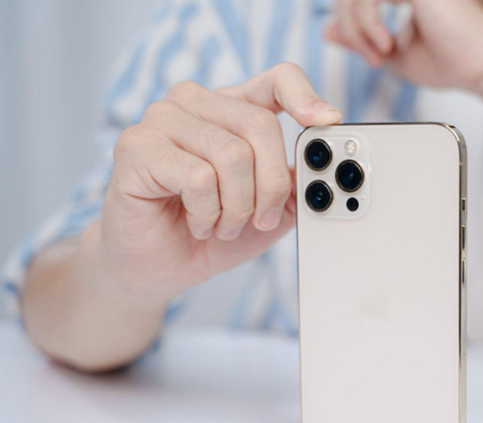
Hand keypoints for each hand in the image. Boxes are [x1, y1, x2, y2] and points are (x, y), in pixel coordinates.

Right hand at [95, 63, 341, 302]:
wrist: (161, 266)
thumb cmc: (212, 229)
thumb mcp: (272, 211)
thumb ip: (296, 184)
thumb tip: (318, 167)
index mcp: (231, 107)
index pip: (277, 79)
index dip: (305, 97)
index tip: (327, 121)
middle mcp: (196, 103)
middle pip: (260, 125)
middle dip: (272, 185)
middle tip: (262, 218)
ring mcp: (162, 119)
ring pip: (232, 154)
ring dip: (238, 207)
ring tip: (224, 225)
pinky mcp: (137, 146)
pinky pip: (198, 177)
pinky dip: (208, 213)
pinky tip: (197, 223)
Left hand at [325, 0, 482, 106]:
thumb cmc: (454, 62)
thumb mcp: (395, 53)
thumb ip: (360, 38)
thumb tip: (326, 29)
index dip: (353, 25)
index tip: (372, 55)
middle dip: (350, 25)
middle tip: (372, 56)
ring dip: (359, 29)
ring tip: (380, 54)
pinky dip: (368, 25)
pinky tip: (387, 46)